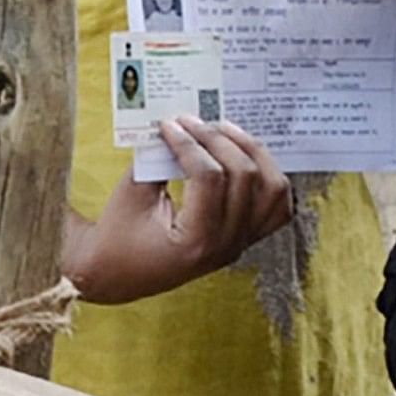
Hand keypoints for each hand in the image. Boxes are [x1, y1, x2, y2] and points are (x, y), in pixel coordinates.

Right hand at [64, 119, 292, 304]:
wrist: (118, 274)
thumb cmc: (117, 239)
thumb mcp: (131, 195)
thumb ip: (158, 159)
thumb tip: (178, 127)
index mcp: (196, 241)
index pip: (209, 177)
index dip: (190, 143)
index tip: (169, 125)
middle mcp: (227, 245)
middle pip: (245, 176)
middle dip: (218, 139)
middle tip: (192, 122)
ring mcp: (240, 243)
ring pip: (273, 189)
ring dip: (252, 152)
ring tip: (224, 132)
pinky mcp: (244, 239)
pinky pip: (277, 206)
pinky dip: (269, 178)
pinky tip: (245, 158)